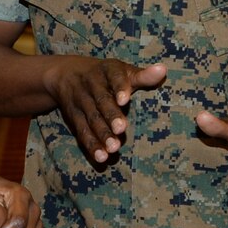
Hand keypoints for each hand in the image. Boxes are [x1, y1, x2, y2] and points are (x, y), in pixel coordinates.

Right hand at [42, 57, 166, 163]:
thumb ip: (142, 75)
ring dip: (102, 134)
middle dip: (110, 115)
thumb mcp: (121, 71)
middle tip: (121, 129)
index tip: (125, 100)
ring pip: (92, 118)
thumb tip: (163, 70)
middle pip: (102, 101)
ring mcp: (81, 101)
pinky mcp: (74, 117)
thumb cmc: (105, 75)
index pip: (114, 77)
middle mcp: (92, 85)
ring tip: (113, 148)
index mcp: (107, 71)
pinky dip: (91, 145)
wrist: (65, 74)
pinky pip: (82, 132)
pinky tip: (101, 157)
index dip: (120, 88)